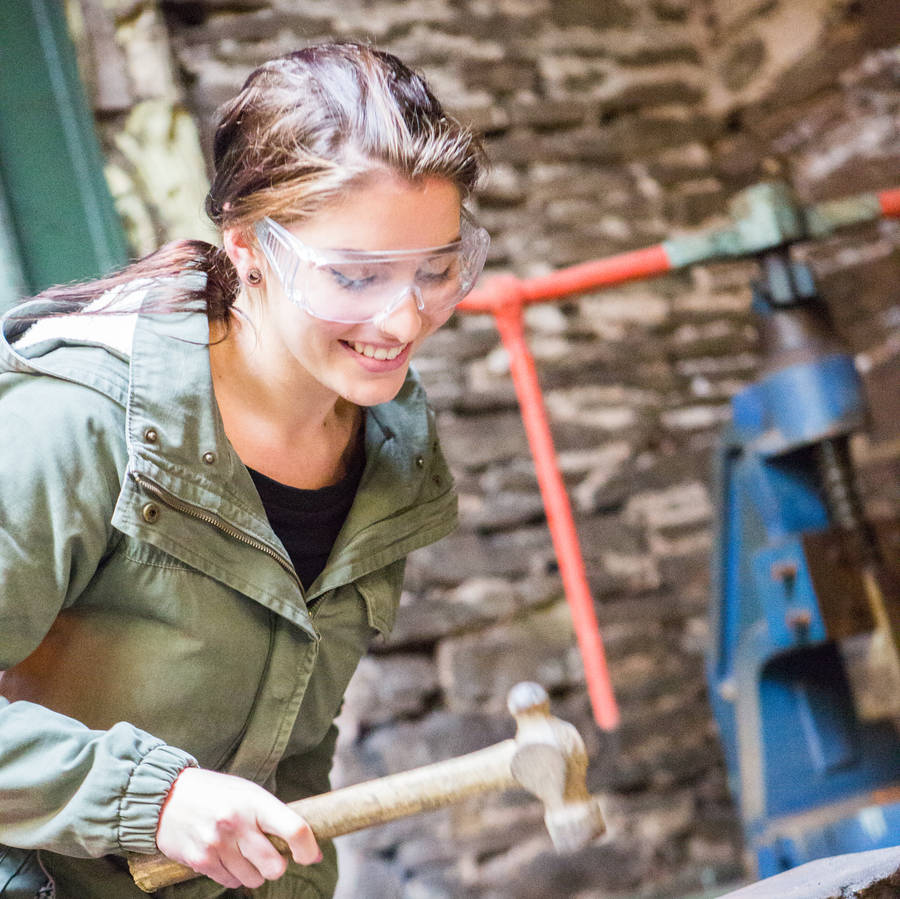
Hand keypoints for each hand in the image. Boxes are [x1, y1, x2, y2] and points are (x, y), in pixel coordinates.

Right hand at [156, 767, 320, 888]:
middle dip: (277, 866)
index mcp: (255, 801)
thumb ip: (274, 816)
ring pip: (253, 879)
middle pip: (275, 866)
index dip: (308, 848)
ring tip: (242, 852)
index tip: (310, 855)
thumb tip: (309, 849)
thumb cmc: (216, 793)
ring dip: (254, 872)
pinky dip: (233, 875)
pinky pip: (230, 882)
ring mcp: (218, 843)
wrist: (167, 795)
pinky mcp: (201, 860)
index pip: (294, 829)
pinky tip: (225, 856)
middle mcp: (237, 823)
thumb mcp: (248, 793)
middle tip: (270, 854)